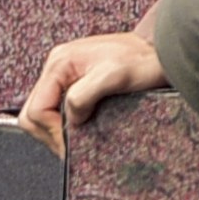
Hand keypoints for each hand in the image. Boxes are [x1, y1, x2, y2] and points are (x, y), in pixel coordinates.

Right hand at [20, 27, 165, 153]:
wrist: (164, 53)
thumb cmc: (145, 60)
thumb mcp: (114, 76)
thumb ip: (83, 95)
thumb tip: (70, 119)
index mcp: (60, 63)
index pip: (36, 108)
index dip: (51, 130)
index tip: (71, 142)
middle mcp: (58, 68)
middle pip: (34, 113)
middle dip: (50, 133)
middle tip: (71, 146)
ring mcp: (66, 76)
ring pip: (44, 114)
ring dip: (58, 130)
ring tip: (77, 139)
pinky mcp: (77, 84)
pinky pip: (59, 111)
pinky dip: (66, 124)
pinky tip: (82, 129)